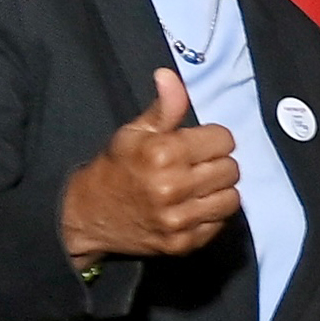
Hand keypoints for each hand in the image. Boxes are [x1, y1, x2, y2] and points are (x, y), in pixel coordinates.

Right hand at [59, 67, 241, 264]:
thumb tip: (171, 76)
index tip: (198, 143)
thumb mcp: (134, 132)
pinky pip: (219, 224)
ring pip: (231, 198)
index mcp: (163, 154)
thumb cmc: (116, 168)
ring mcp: (179, 219)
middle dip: (217, 163)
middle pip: (231, 169)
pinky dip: (210, 215)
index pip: (224, 140)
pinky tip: (191, 207)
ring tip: (198, 186)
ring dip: (219, 190)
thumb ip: (163, 108)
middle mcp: (173, 188)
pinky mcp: (184, 244)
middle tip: (197, 165)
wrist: (88, 215)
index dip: (213, 139)